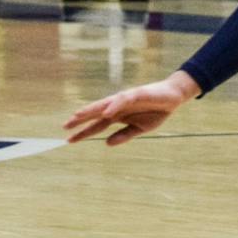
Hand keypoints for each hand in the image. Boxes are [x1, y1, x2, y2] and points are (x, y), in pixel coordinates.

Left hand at [64, 71, 201, 145]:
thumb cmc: (155, 111)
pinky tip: (106, 112)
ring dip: (91, 110)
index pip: (96, 125)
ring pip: (103, 104)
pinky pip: (122, 100)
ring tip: (77, 115)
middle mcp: (116, 107)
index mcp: (117, 116)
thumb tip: (107, 143)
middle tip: (65, 126)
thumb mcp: (140, 129)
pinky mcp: (136, 94)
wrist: (173, 97)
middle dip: (80, 119)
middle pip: (94, 113)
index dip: (83, 132)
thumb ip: (124, 135)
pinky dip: (114, 106)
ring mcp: (124, 100)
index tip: (69, 139)